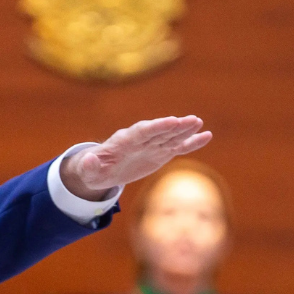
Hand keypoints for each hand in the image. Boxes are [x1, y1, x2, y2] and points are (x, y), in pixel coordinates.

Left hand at [60, 116, 212, 199]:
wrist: (101, 170)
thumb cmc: (93, 170)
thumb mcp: (88, 172)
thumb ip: (89, 166)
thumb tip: (88, 160)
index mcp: (123, 141)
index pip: (141, 132)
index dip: (156, 127)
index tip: (171, 121)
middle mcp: (139, 140)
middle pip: (158, 131)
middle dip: (173, 127)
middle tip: (191, 120)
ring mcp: (151, 145)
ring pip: (170, 137)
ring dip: (184, 131)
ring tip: (199, 123)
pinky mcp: (159, 153)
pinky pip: (176, 147)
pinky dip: (190, 142)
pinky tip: (206, 136)